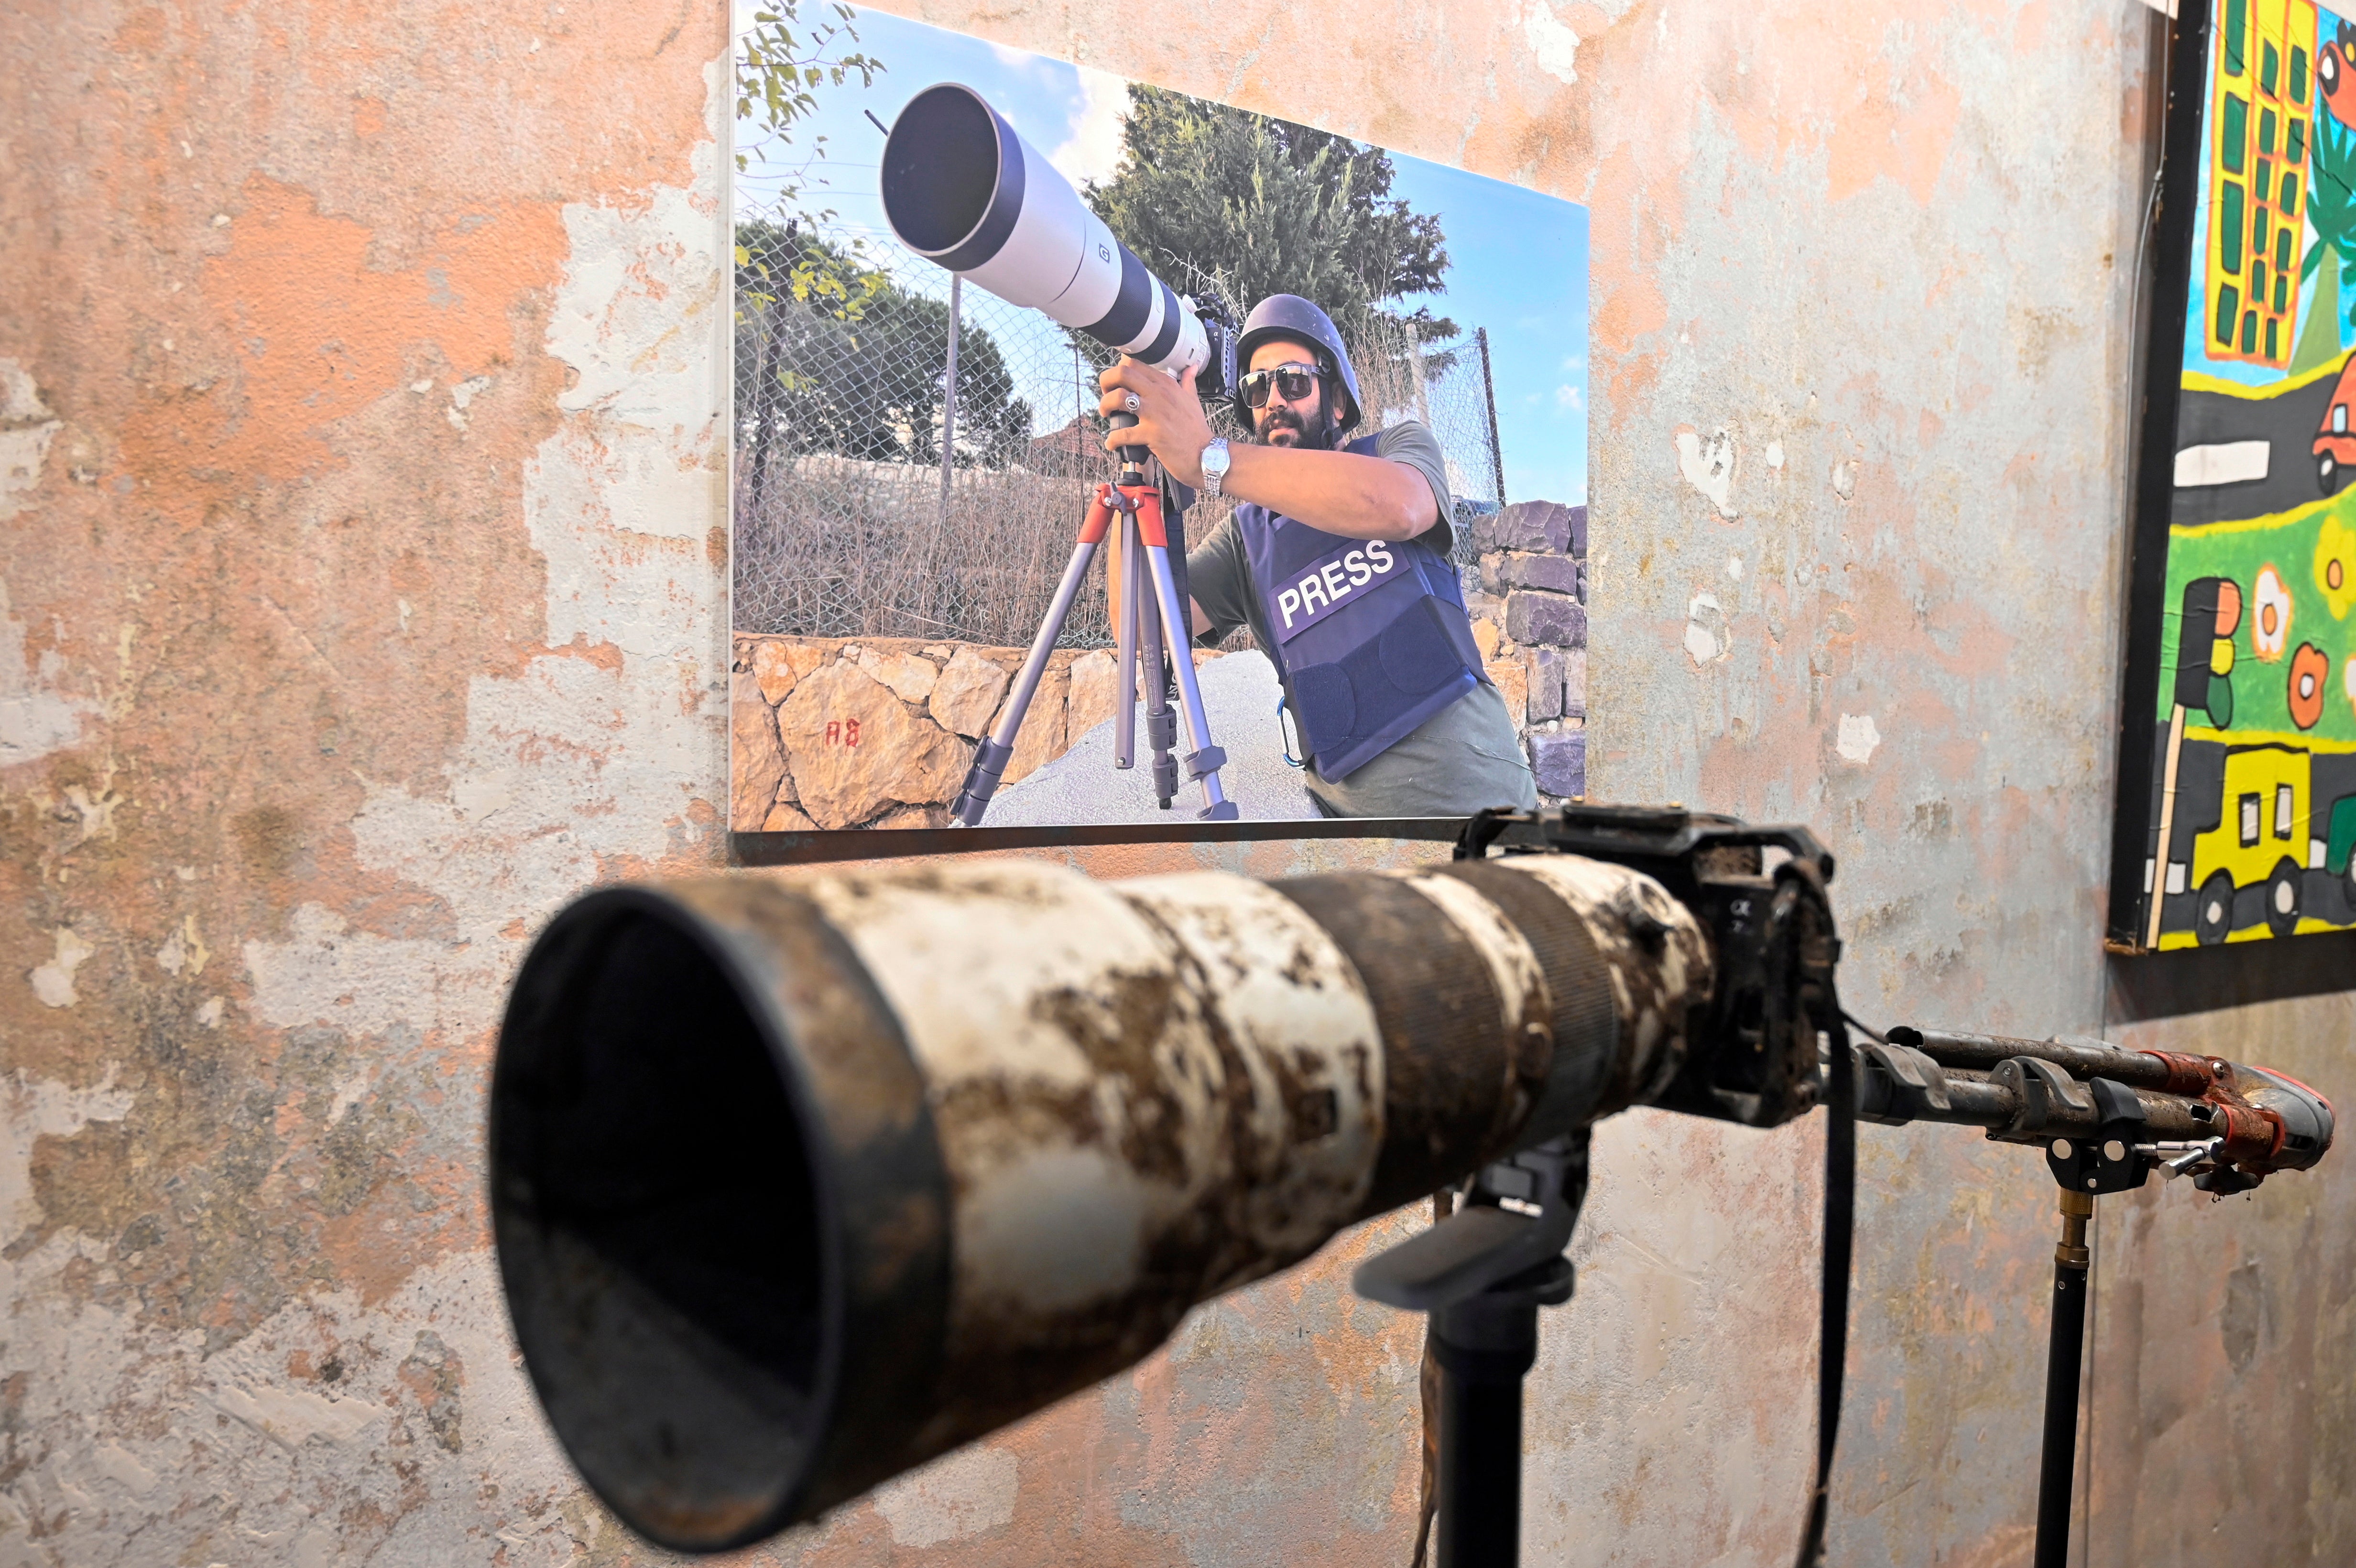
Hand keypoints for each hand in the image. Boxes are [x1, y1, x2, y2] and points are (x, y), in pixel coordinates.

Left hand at [1099, 358, 1215, 484]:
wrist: (1206, 455)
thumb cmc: (1197, 430)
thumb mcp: (1193, 400)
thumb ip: (1188, 382)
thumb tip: (1190, 368)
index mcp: (1166, 384)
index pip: (1136, 363)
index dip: (1119, 369)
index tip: (1116, 381)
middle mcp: (1159, 394)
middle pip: (1123, 373)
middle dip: (1107, 381)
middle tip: (1106, 394)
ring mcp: (1155, 414)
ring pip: (1118, 398)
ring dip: (1105, 406)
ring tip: (1106, 415)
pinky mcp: (1151, 434)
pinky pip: (1123, 434)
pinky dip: (1112, 440)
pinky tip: (1112, 443)